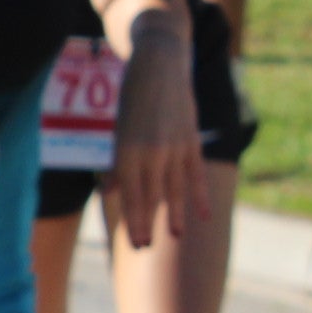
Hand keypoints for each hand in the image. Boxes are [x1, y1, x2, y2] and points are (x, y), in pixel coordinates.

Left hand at [106, 29, 205, 248]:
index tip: (135, 242)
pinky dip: (199, 196)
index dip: (132, 220)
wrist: (159, 65)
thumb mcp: (118, 129)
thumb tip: (109, 190)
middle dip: (148, 223)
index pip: (128, 196)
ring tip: (174, 236)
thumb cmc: (132, 99)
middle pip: (150, 197)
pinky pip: (196, 175)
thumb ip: (117, 162)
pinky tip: (203, 215)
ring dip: (175, 215)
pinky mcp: (191, 141)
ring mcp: (173, 148)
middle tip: (145, 248)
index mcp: (125, 152)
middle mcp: (149, 153)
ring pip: (175, 190)